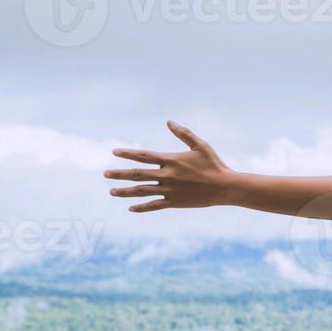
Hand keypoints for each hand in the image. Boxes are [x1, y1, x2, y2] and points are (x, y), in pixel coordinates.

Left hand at [105, 121, 235, 212]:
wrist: (226, 187)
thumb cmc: (214, 164)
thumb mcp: (201, 146)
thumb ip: (184, 134)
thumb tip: (169, 122)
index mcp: (172, 160)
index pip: (144, 156)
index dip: (128, 154)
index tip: (114, 152)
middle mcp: (168, 175)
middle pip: (138, 174)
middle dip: (120, 174)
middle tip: (105, 174)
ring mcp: (170, 190)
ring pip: (142, 191)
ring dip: (125, 191)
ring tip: (112, 191)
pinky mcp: (175, 202)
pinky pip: (155, 205)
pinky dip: (142, 207)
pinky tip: (131, 208)